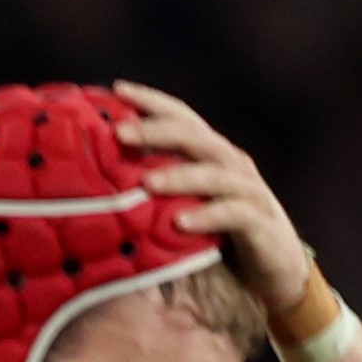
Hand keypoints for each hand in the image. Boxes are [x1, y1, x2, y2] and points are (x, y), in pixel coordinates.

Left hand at [118, 83, 316, 317]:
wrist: (271, 272)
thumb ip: (150, 194)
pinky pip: (235, 215)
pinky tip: (181, 221)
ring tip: (147, 181)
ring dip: (180, 175)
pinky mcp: (260, 223)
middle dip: (157, 132)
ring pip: (215, 174)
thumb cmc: (214, 237)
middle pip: (195, 138)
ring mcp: (248, 192)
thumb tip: (91, 188)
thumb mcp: (178, 210)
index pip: (182, 118)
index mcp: (209, 155)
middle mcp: (230, 165)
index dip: (152, 102)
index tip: (116, 89)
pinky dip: (208, 216)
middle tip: (119, 132)